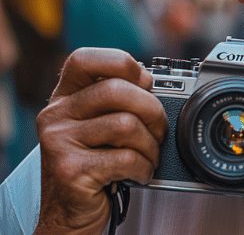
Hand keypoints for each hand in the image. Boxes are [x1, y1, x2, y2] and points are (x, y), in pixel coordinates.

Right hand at [34, 48, 166, 234]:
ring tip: (148, 156)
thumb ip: (116, 102)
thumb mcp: (98, 128)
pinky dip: (144, 168)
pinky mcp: (70, 170)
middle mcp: (56, 115)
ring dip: (151, 145)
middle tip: (158, 130)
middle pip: (117, 90)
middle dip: (152, 110)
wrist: (69, 215)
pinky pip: (126, 157)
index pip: (85, 59)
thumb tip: (152, 80)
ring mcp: (59, 142)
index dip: (123, 64)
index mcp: (64, 98)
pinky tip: (139, 174)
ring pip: (126, 124)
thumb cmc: (93, 167)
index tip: (145, 83)